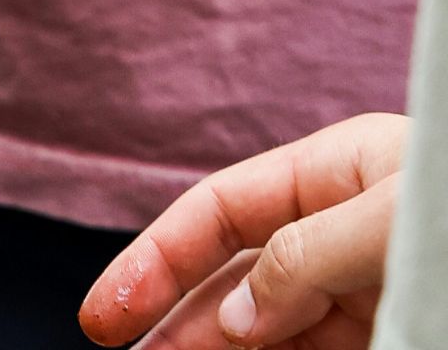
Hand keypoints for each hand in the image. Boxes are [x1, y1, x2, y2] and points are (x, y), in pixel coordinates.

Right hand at [80, 113, 407, 348]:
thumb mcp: (394, 217)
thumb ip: (304, 256)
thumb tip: (235, 318)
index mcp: (338, 172)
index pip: (218, 209)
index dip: (155, 257)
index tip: (109, 310)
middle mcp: (342, 229)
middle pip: (232, 273)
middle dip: (175, 315)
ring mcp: (369, 287)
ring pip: (267, 323)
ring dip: (212, 348)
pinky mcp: (394, 331)